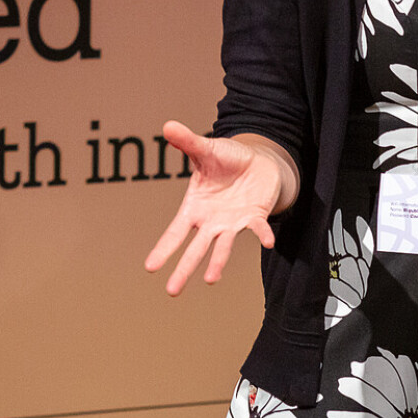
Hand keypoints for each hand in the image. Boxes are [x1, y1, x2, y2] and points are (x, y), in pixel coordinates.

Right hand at [143, 121, 292, 295]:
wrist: (256, 162)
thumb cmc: (226, 159)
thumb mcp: (205, 149)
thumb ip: (187, 141)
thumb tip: (167, 125)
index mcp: (195, 208)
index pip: (176, 232)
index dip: (163, 248)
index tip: (150, 267)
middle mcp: (211, 222)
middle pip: (195, 249)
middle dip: (184, 269)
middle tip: (172, 291)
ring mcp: (233, 223)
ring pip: (223, 246)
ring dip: (218, 262)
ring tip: (211, 279)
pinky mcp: (255, 217)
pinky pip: (258, 228)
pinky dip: (262, 234)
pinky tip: (268, 241)